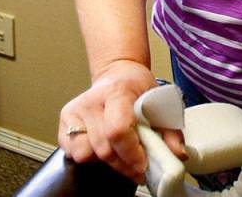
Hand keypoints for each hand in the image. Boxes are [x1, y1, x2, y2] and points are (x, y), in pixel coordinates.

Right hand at [58, 60, 186, 182]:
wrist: (117, 73)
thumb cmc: (138, 88)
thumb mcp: (160, 101)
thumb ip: (170, 130)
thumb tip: (177, 155)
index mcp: (117, 91)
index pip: (118, 130)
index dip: (131, 153)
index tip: (143, 165)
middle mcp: (91, 100)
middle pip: (104, 149)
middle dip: (124, 165)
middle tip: (139, 168)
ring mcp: (75, 110)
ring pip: (87, 155)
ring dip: (107, 162)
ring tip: (121, 154)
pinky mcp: (64, 120)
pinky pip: (74, 154)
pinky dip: (91, 157)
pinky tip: (105, 146)